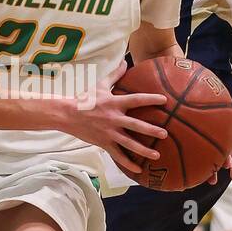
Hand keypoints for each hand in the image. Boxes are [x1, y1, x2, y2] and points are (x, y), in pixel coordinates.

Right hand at [72, 60, 167, 176]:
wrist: (67, 115)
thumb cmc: (85, 99)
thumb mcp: (100, 85)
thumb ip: (115, 75)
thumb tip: (125, 61)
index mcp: (114, 103)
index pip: (136, 100)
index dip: (151, 99)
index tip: (164, 101)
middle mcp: (114, 118)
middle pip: (136, 125)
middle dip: (151, 130)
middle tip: (164, 134)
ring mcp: (109, 132)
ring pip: (129, 143)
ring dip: (143, 150)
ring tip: (156, 155)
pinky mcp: (104, 143)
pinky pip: (118, 155)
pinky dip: (128, 163)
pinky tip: (138, 169)